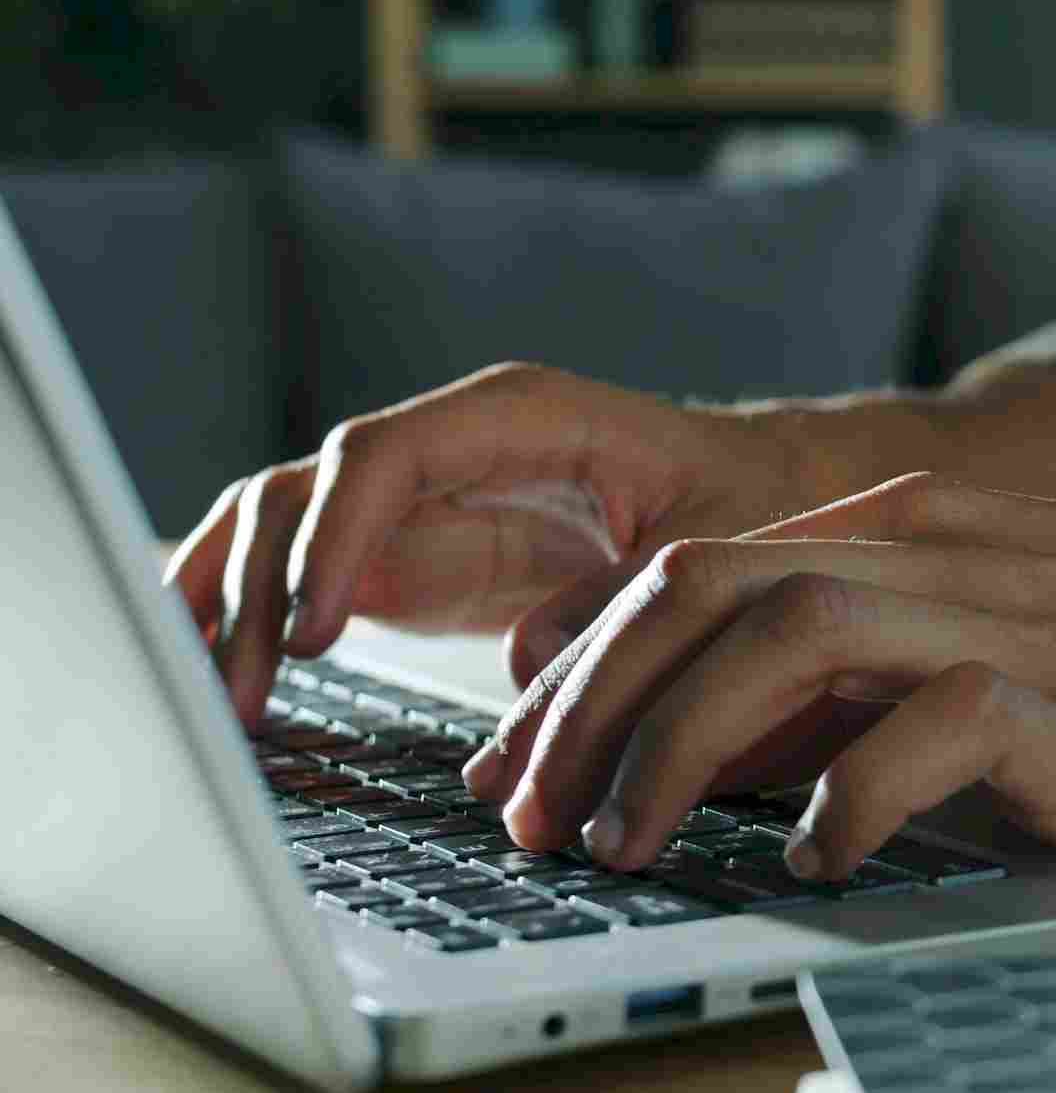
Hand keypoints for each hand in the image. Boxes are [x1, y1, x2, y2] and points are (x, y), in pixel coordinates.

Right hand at [165, 362, 869, 725]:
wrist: (767, 493)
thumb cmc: (746, 503)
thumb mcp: (710, 543)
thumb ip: (624, 593)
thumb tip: (530, 660)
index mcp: (518, 416)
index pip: (384, 455)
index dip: (333, 538)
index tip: (312, 632)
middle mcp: (451, 444)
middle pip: (307, 488)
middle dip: (255, 585)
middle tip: (242, 697)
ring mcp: (420, 498)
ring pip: (282, 526)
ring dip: (229, 605)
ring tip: (219, 709)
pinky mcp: (410, 555)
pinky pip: (303, 572)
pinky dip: (248, 618)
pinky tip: (220, 684)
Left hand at [461, 474, 1055, 878]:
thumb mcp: (994, 640)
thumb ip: (858, 679)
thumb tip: (714, 756)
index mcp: (913, 526)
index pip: (694, 573)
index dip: (581, 672)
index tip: (521, 769)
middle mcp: (942, 552)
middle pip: (705, 588)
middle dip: (587, 706)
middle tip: (530, 818)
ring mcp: (1013, 619)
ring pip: (786, 632)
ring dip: (676, 743)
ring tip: (626, 845)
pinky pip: (934, 728)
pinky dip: (849, 794)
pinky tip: (819, 859)